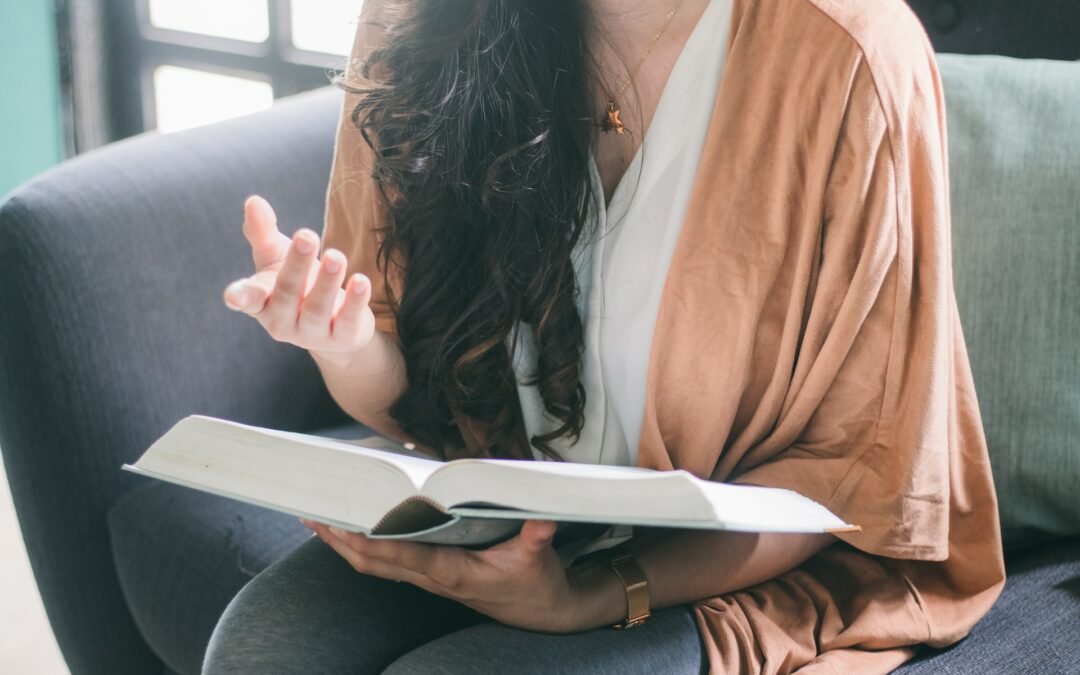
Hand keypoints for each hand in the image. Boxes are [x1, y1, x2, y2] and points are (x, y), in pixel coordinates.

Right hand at [222, 195, 376, 361]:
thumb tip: (253, 201)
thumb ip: (263, 232)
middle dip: (297, 265)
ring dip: (327, 281)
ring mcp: (311, 334)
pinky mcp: (341, 339)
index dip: (241, 297)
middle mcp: (282, 321)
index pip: (249, 299)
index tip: (234, 295)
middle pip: (287, 293)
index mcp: (261, 301)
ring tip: (336, 255)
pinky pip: (347, 321)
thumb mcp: (276, 256)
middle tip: (307, 236)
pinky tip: (361, 280)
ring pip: (318, 308)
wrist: (334, 322)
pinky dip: (355, 301)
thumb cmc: (297, 283)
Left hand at [301, 519, 626, 632]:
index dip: (367, 541)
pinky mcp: (433, 577)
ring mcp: (430, 580)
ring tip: (317, 519)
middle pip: (373, 561)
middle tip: (310, 513)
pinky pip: (388, 563)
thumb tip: (542, 518)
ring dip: (344, 545)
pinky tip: (352, 531)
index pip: (400, 555)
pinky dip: (364, 547)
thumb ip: (537, 536)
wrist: (543, 612)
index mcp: (452, 571)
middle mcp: (433, 578)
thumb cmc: (537, 584)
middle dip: (339, 540)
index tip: (341, 523)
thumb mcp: (539, 558)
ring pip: (375, 565)